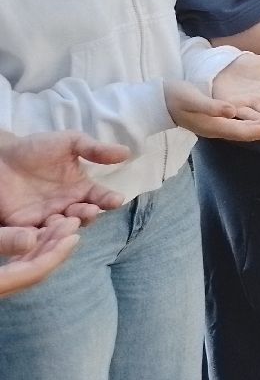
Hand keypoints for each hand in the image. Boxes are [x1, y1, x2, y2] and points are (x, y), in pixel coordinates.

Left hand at [0, 132, 128, 225]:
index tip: (115, 200)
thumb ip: (96, 149)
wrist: (1, 156)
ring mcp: (46, 217)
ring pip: (63, 230)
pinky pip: (37, 236)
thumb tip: (127, 152)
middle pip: (84, 217)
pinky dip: (44, 237)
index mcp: (80, 189)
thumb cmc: (37, 148)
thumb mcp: (70, 142)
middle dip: (88, 215)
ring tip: (67, 220)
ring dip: (67, 228)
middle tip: (86, 210)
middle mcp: (67, 206)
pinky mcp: (24, 226)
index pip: (100, 197)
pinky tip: (46, 230)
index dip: (109, 199)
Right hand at [0, 215, 80, 297]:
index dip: (57, 254)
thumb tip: (30, 239)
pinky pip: (18, 267)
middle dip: (56, 245)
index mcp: (0, 284)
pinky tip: (39, 235)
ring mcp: (1, 285)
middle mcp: (2, 288)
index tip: (76, 237)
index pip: (35, 272)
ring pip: (28, 268)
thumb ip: (2, 241)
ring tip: (62, 224)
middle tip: (73, 222)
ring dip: (46, 245)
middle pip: (36, 270)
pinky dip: (31, 251)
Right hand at [165, 81, 259, 142]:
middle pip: (250, 132)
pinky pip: (241, 121)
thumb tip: (232, 111)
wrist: (158, 101)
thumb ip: (212, 106)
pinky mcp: (217, 118)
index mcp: (215, 126)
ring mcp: (218, 125)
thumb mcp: (192, 100)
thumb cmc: (174, 98)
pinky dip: (255, 120)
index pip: (245, 131)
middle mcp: (219, 128)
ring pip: (247, 127)